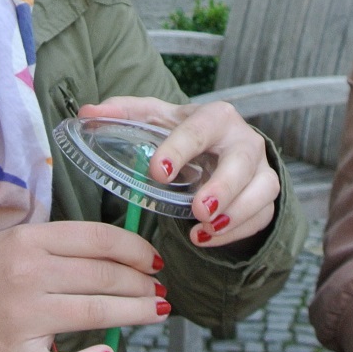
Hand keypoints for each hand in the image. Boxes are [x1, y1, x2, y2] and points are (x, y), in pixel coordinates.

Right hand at [0, 221, 165, 351]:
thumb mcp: (12, 246)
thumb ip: (58, 248)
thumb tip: (116, 256)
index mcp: (31, 240)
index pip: (99, 238)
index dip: (136, 249)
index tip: (154, 261)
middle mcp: (29, 273)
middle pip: (105, 276)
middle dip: (142, 285)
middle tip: (161, 293)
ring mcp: (24, 316)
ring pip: (96, 313)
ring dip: (135, 314)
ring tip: (155, 313)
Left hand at [78, 97, 279, 248]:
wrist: (222, 150)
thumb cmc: (185, 134)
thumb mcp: (156, 120)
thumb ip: (123, 114)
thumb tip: (87, 111)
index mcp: (216, 117)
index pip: (201, 128)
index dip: (180, 149)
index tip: (158, 172)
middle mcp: (244, 141)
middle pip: (243, 160)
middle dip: (224, 186)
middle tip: (198, 209)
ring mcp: (260, 170)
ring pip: (263, 189)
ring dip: (235, 213)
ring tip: (201, 232)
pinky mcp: (265, 197)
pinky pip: (261, 216)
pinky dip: (237, 231)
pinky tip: (208, 239)